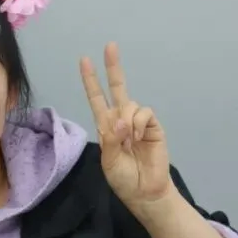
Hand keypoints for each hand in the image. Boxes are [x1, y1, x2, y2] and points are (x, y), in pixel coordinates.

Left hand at [79, 42, 173, 209]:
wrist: (144, 191)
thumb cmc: (123, 178)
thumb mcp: (109, 161)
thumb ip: (111, 140)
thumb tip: (121, 119)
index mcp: (106, 126)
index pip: (97, 99)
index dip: (91, 81)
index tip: (84, 61)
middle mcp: (121, 119)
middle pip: (117, 88)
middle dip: (113, 67)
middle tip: (110, 46)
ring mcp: (138, 122)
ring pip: (130, 104)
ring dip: (127, 120)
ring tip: (129, 142)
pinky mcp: (153, 126)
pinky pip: (144, 113)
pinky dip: (138, 124)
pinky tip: (138, 138)